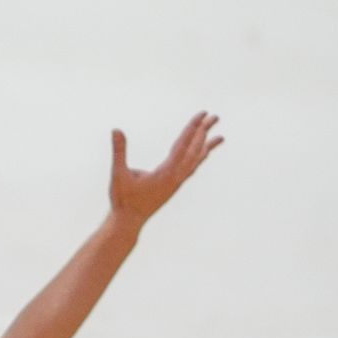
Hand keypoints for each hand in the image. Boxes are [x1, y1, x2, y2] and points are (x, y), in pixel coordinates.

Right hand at [108, 113, 221, 232]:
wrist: (129, 222)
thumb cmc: (122, 199)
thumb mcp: (118, 174)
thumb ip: (119, 151)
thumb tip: (116, 130)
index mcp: (166, 173)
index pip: (182, 145)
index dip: (193, 128)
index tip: (202, 115)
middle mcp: (176, 177)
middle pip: (195, 150)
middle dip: (204, 132)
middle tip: (214, 116)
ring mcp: (177, 182)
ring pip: (196, 161)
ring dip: (206, 146)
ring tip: (220, 137)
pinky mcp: (174, 186)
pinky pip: (191, 169)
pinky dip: (199, 158)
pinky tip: (202, 153)